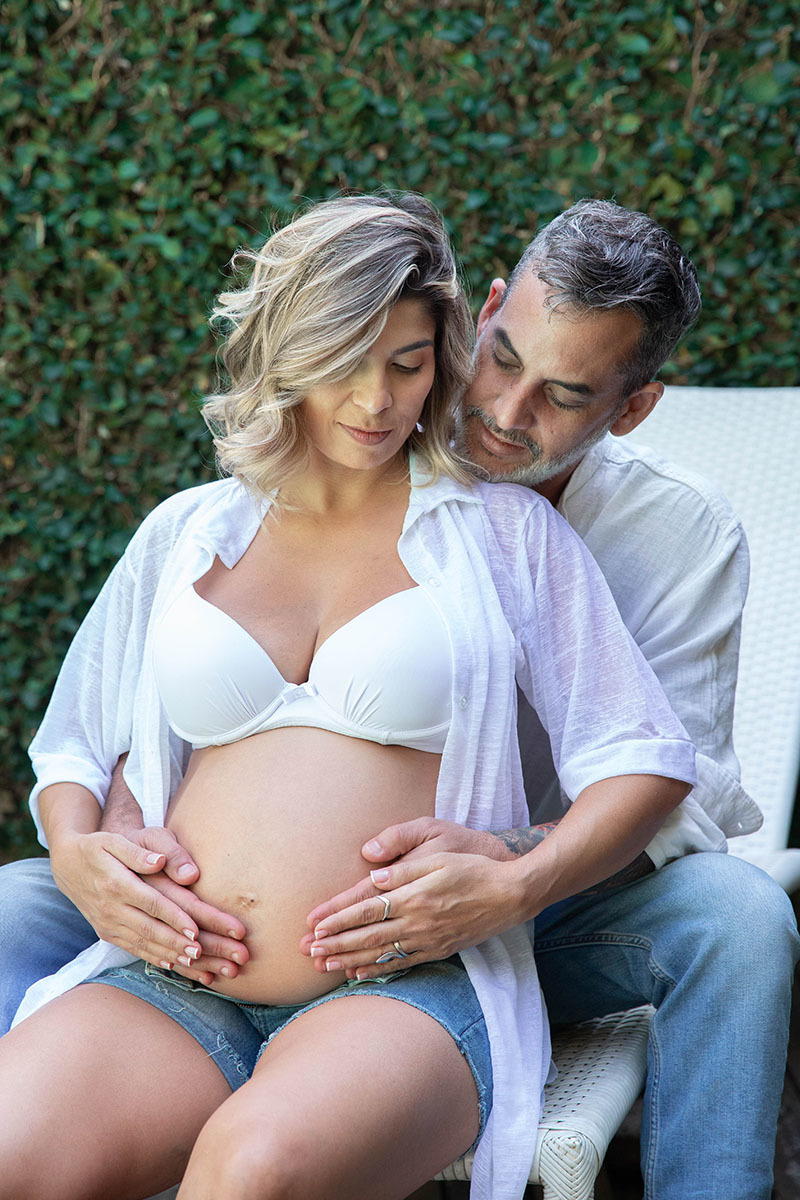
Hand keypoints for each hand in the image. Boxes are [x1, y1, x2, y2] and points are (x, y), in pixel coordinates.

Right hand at [50, 827, 248, 984]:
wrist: (68, 865)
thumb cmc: (98, 847)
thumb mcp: (114, 841)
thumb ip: (137, 852)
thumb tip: (159, 861)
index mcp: (116, 883)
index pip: (151, 903)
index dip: (174, 917)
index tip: (196, 929)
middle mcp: (111, 908)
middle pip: (150, 929)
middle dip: (178, 943)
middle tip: (203, 952)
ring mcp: (108, 924)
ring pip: (143, 943)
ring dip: (170, 954)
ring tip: (196, 963)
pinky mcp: (107, 932)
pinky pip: (133, 948)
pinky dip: (153, 957)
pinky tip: (173, 964)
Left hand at [301, 818, 520, 980]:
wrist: (510, 894)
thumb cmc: (473, 868)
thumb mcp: (439, 855)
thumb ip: (404, 868)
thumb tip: (373, 877)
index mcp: (414, 895)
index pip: (367, 909)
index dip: (339, 919)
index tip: (316, 926)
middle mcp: (418, 921)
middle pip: (368, 935)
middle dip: (336, 944)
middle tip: (309, 952)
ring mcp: (428, 939)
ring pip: (381, 953)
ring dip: (350, 960)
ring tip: (325, 966)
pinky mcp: (438, 949)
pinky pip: (402, 963)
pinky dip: (378, 969)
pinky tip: (359, 973)